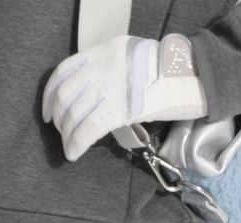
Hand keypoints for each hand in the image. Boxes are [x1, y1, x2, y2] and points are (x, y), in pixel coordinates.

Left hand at [42, 32, 208, 161]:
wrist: (193, 78)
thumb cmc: (165, 75)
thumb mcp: (132, 59)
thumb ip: (108, 71)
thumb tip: (85, 98)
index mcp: (106, 50)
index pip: (64, 71)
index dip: (49, 95)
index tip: (47, 113)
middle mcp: (105, 65)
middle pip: (65, 96)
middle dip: (58, 119)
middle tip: (62, 132)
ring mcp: (112, 86)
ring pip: (73, 115)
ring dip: (67, 136)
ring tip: (70, 146)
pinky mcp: (120, 109)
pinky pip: (86, 131)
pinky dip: (75, 145)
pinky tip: (74, 153)